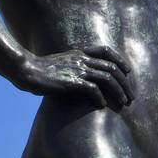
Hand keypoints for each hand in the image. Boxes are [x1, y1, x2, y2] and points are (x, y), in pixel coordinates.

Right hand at [18, 46, 134, 108]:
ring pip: (107, 78)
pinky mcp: (71, 82)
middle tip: (131, 97)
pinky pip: (93, 89)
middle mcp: (81, 59)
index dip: (120, 60)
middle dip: (125, 83)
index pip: (107, 51)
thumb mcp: (60, 63)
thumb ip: (73, 67)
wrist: (26, 70)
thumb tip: (82, 78)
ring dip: (118, 92)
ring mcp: (77, 69)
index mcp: (79, 52)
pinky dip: (100, 98)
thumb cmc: (40, 70)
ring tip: (123, 104)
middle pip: (112, 67)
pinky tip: (102, 106)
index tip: (128, 72)